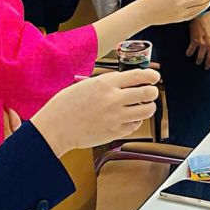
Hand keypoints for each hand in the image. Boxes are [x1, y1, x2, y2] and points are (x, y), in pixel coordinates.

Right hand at [30, 68, 160, 154]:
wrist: (55, 128)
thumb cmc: (66, 105)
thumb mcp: (87, 84)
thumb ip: (108, 82)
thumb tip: (126, 81)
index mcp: (106, 84)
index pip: (140, 76)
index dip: (152, 76)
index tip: (154, 77)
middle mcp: (114, 99)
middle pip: (148, 93)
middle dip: (152, 92)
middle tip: (150, 92)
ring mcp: (116, 117)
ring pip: (147, 111)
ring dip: (148, 107)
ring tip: (142, 106)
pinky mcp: (115, 132)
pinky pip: (135, 126)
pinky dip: (136, 121)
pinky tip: (128, 118)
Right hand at [185, 9, 209, 69]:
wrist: (202, 12)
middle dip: (208, 64)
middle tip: (207, 67)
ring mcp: (202, 43)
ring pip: (200, 56)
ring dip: (199, 60)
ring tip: (198, 62)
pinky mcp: (194, 40)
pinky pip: (191, 50)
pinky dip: (189, 53)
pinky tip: (188, 54)